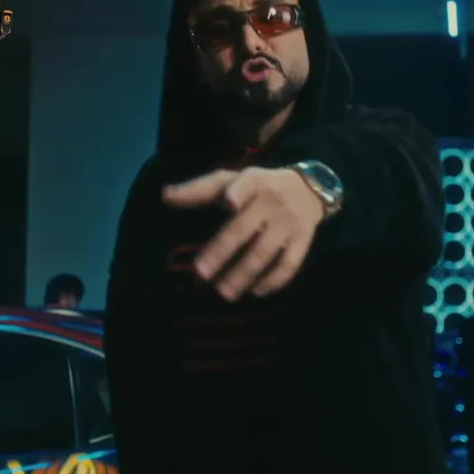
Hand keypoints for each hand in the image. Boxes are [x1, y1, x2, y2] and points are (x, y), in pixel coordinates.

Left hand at [163, 166, 324, 300]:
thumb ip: (199, 190)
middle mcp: (271, 202)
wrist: (308, 189)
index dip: (238, 192)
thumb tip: (164, 195)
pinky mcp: (302, 241)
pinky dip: (274, 280)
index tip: (228, 202)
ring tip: (223, 293)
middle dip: (223, 250)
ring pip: (264, 251)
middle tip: (201, 273)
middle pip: (245, 228)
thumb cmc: (258, 187)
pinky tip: (256, 291)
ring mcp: (288, 223)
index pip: (246, 184)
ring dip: (243, 274)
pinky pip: (289, 264)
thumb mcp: (231, 180)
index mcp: (253, 182)